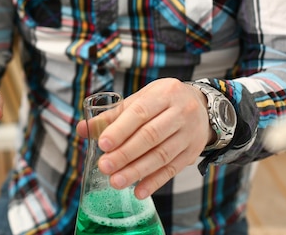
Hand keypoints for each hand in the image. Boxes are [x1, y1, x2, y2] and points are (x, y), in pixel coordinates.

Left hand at [76, 78, 211, 198]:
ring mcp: (189, 134)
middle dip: (125, 153)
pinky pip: (172, 170)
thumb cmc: (163, 101)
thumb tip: (82, 130)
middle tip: (105, 167)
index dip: (121, 129)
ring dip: (137, 171)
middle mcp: (181, 112)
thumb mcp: (142, 99)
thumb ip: (112, 115)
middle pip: (151, 136)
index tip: (102, 144)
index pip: (140, 112)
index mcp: (165, 93)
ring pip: (162, 155)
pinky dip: (154, 182)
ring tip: (116, 182)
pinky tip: (139, 192)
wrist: (203, 107)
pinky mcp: (192, 153)